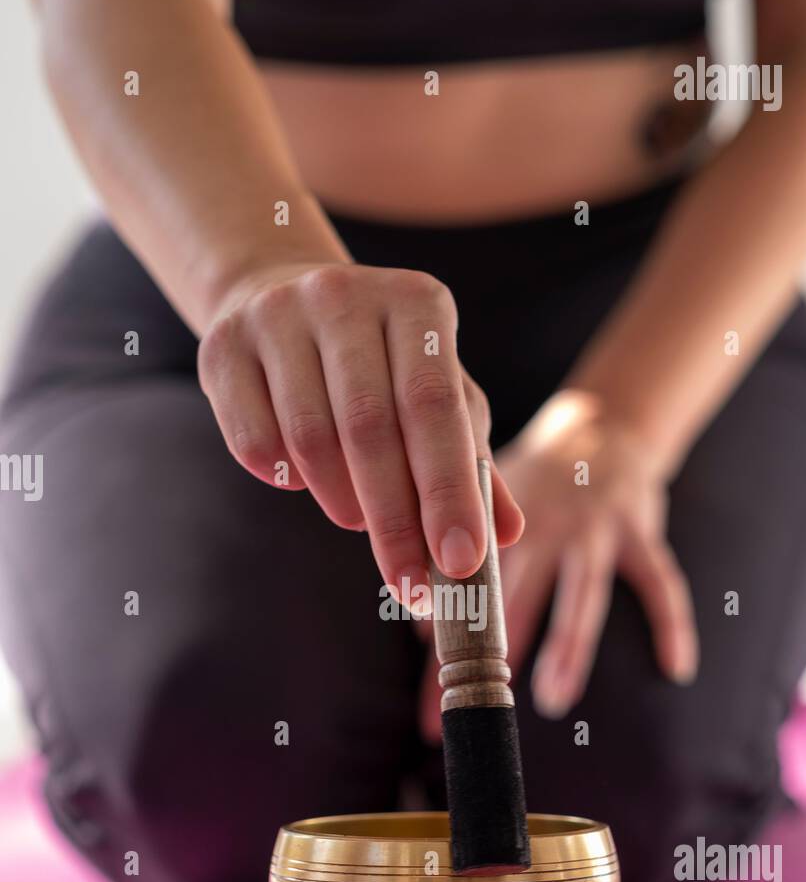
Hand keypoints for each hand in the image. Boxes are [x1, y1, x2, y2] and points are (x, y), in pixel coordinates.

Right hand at [197, 262, 523, 594]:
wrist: (278, 296)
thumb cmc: (380, 364)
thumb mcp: (438, 393)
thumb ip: (473, 460)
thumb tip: (507, 534)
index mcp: (416, 302)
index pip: (436, 407)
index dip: (449, 491)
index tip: (460, 564)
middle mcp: (344, 295)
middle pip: (370, 429)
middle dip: (396, 524)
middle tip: (411, 586)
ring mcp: (276, 316)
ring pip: (310, 439)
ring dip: (342, 502)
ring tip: (359, 519)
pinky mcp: (222, 347)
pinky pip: (255, 442)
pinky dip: (287, 480)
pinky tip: (305, 480)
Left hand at [419, 390, 697, 739]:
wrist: (598, 428)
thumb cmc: (533, 485)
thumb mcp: (487, 508)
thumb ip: (460, 569)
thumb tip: (424, 635)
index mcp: (494, 525)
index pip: (460, 598)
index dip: (446, 653)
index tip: (433, 705)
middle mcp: (541, 525)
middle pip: (512, 598)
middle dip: (492, 658)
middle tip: (477, 707)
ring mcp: (594, 527)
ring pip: (581, 592)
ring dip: (566, 645)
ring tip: (554, 698)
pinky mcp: (641, 528)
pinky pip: (662, 580)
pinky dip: (671, 622)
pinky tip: (676, 667)